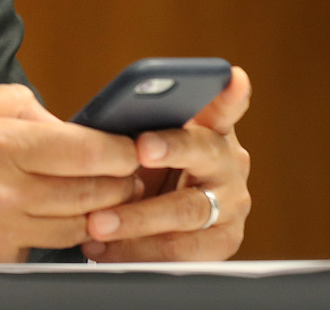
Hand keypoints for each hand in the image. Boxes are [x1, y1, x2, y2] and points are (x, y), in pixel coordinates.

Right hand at [0, 83, 138, 268]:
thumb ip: (16, 104)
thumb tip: (62, 121)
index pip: (88, 150)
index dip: (122, 150)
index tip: (133, 146)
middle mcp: (3, 191)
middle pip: (95, 194)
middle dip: (122, 183)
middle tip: (131, 172)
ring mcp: (0, 234)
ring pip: (77, 226)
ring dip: (96, 211)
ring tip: (100, 195)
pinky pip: (41, 247)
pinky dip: (51, 232)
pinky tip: (46, 216)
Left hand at [79, 65, 251, 261]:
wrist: (154, 216)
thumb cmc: (143, 166)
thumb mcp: (139, 139)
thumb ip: (133, 127)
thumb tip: (98, 128)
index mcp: (211, 126)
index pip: (227, 102)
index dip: (228, 92)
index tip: (230, 78)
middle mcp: (228, 161)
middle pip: (203, 151)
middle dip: (171, 148)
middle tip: (139, 149)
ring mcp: (232, 203)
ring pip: (188, 210)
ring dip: (139, 218)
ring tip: (97, 222)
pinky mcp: (223, 242)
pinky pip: (182, 251)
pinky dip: (139, 251)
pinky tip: (104, 248)